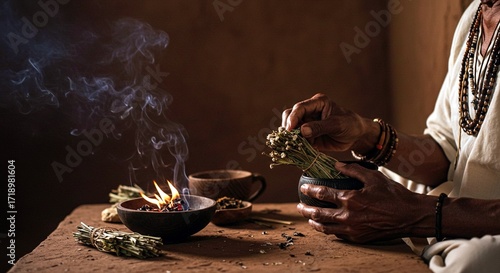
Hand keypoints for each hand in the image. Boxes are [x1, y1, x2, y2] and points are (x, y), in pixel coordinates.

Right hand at [281, 93, 372, 151]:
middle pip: (290, 116)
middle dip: (288, 127)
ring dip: (291, 138)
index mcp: (317, 103)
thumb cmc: (350, 124)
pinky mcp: (308, 137)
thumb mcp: (337, 124)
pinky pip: (297, 141)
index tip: (290, 129)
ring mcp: (307, 124)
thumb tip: (302, 131)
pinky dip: (296, 146)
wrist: (356, 137)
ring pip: (291, 130)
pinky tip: (297, 151)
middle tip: (290, 138)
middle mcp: (309, 112)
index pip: (300, 108)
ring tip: (295, 146)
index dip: (293, 117)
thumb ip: (320, 127)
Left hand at [297, 162, 429, 242]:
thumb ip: (353, 170)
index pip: (322, 194)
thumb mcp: (373, 177)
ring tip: (309, 219)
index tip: (302, 188)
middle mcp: (348, 217)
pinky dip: (329, 230)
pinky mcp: (358, 238)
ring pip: (326, 228)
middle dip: (305, 210)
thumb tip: (336, 165)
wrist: (410, 216)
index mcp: (350, 199)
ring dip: (314, 223)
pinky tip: (327, 226)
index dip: (309, 191)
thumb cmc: (393, 195)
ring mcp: (353, 230)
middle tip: (299, 206)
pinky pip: (338, 235)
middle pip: (318, 215)